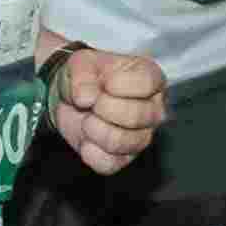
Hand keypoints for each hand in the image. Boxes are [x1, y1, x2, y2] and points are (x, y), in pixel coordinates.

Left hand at [44, 40, 168, 177]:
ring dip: (94, 129)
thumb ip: (82, 73)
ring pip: (122, 143)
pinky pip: (109, 164)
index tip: (105, 81)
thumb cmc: (88, 76)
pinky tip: (86, 138)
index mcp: (152, 80)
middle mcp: (154, 111)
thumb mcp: (82, 62)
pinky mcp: (123, 159)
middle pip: (136, 117)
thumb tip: (86, 98)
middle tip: (93, 102)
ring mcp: (141, 138)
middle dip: (103, 107)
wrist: (71, 98)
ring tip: (88, 118)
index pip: (146, 84)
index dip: (118, 84)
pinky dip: (90, 152)